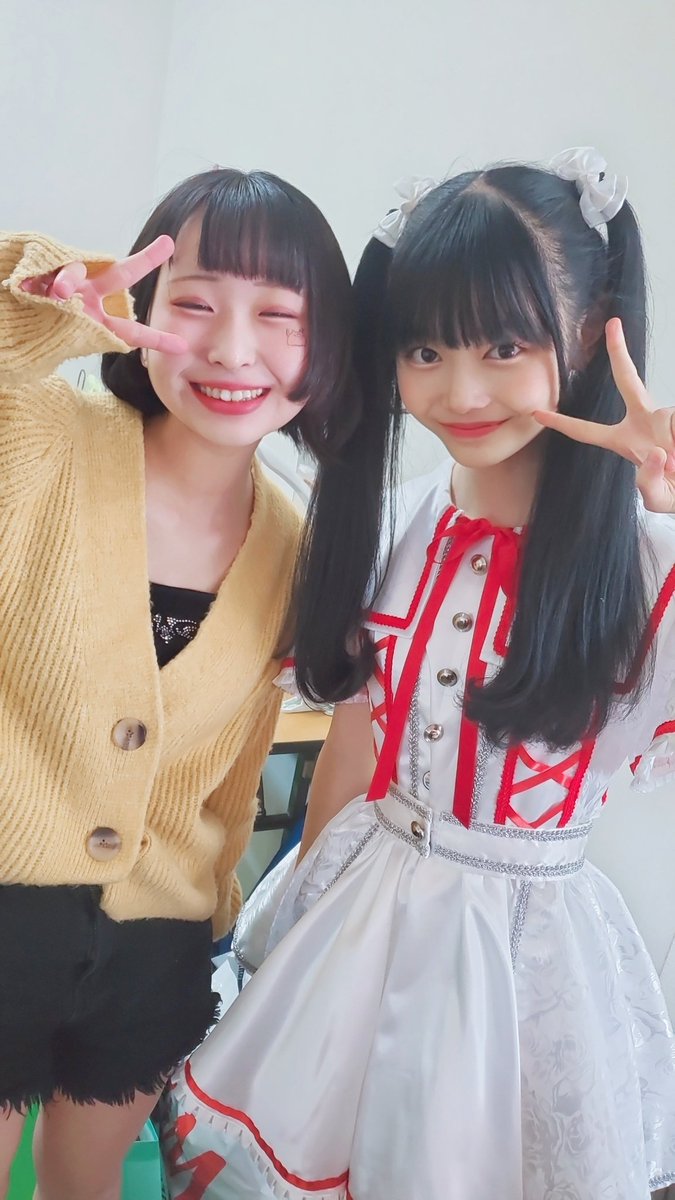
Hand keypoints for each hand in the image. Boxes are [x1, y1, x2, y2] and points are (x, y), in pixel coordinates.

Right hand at [20, 235, 186, 354]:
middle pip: (120, 275)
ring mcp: (63, 283)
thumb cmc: (43, 336)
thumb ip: (99, 343)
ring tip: (59, 293)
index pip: (131, 331)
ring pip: (74, 272)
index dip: (155, 339)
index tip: (183, 346)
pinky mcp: (41, 273)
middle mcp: (86, 297)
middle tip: (167, 245)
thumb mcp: (73, 346)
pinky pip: (44, 271)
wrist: (14, 326)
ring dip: (67, 282)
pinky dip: (37, 280)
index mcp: (96, 321)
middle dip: (143, 260)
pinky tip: (28, 286)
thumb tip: (130, 346)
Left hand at [534, 318, 674, 513]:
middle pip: (629, 382)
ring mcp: (665, 417)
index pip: (587, 432)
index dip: (562, 423)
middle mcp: (643, 421)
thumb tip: (656, 452)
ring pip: (667, 421)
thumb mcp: (658, 499)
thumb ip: (650, 483)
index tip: (537, 413)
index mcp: (624, 442)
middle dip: (619, 353)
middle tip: (613, 325)